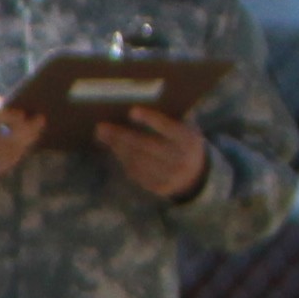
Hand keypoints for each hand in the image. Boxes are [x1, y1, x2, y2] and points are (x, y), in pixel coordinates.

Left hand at [96, 103, 212, 201]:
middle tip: (102, 127)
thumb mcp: (184, 129)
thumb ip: (167, 120)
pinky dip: (124, 160)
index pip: (169, 128)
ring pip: (138, 161)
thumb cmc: (182, 142)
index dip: (151, 119)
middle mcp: (182, 160)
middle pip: (147, 146)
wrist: (196, 174)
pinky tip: (115, 149)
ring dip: (118, 148)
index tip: (132, 111)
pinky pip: (136, 173)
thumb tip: (133, 109)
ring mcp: (171, 177)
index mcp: (190, 140)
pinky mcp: (160, 188)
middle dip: (122, 136)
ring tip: (104, 136)